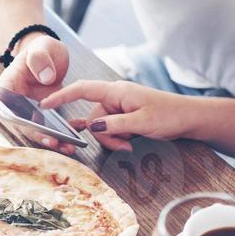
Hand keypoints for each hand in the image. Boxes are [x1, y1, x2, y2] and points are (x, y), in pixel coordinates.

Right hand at [0, 33, 74, 151]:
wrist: (52, 56)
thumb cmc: (42, 49)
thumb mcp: (41, 46)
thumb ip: (40, 58)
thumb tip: (46, 77)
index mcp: (9, 84)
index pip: (2, 102)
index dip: (12, 115)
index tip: (25, 123)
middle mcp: (16, 102)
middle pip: (21, 122)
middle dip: (37, 134)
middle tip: (53, 141)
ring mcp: (30, 111)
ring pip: (37, 130)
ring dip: (52, 140)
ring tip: (68, 147)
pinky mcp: (44, 116)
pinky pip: (51, 129)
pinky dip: (64, 134)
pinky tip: (78, 136)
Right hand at [40, 80, 192, 151]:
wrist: (190, 118)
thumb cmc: (169, 115)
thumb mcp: (141, 122)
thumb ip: (114, 125)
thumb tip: (91, 127)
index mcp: (116, 91)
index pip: (82, 90)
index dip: (62, 96)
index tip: (45, 104)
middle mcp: (115, 98)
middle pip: (92, 119)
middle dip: (105, 136)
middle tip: (125, 145)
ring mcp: (120, 108)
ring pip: (102, 128)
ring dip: (114, 140)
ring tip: (132, 144)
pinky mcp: (125, 118)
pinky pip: (111, 129)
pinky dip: (116, 138)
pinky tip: (126, 143)